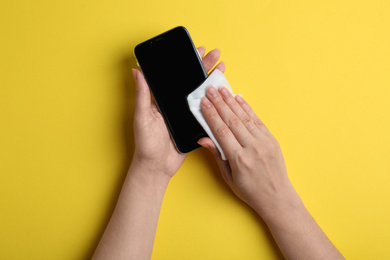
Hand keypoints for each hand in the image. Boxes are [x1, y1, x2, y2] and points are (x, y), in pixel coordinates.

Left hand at [131, 47, 224, 177]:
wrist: (157, 166)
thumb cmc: (146, 143)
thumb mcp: (142, 116)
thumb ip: (142, 95)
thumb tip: (136, 71)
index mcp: (163, 99)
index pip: (178, 76)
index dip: (188, 63)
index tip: (197, 51)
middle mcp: (176, 104)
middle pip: (192, 82)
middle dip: (204, 67)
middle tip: (216, 54)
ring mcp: (187, 115)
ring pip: (202, 95)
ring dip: (212, 81)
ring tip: (222, 68)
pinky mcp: (195, 126)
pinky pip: (207, 112)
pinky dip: (215, 103)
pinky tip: (223, 93)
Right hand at [198, 86, 295, 217]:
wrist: (277, 197)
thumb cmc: (250, 191)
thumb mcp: (228, 177)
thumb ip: (217, 155)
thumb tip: (204, 139)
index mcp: (239, 159)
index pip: (221, 130)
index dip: (211, 114)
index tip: (203, 102)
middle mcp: (252, 148)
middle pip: (231, 120)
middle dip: (219, 103)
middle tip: (210, 90)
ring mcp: (264, 142)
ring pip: (244, 117)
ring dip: (232, 101)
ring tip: (222, 90)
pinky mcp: (271, 140)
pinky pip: (257, 120)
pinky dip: (247, 108)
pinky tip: (239, 99)